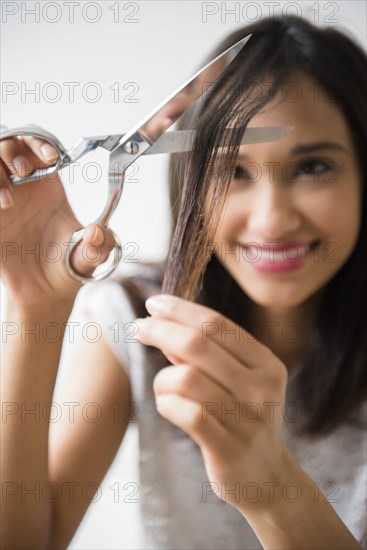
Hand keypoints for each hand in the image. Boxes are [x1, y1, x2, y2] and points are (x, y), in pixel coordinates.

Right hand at [0, 126, 114, 311]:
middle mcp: (22, 185)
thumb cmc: (67, 266)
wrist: (43, 293)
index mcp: (49, 184)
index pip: (40, 144)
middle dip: (13, 147)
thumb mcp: (89, 258)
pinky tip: (1, 207)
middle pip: (8, 141)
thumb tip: (97, 234)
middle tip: (23, 170)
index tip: (51, 158)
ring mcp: (1, 197)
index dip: (41, 142)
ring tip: (7, 201)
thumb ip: (98, 247)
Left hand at [135, 294, 288, 514]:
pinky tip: (168, 406)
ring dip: (163, 379)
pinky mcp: (229, 450)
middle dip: (160, 329)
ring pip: (186, 378)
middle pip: (198, 344)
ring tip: (164, 389)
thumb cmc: (243, 419)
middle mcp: (262, 388)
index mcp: (266, 364)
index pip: (217, 324)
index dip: (180, 309)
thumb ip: (206, 355)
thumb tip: (165, 322)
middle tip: (138, 327)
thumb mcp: (238, 382)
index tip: (154, 302)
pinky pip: (186, 413)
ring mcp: (247, 420)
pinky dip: (167, 404)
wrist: (265, 478)